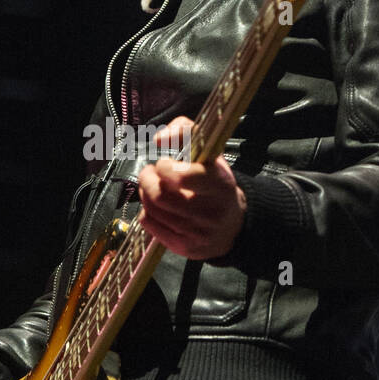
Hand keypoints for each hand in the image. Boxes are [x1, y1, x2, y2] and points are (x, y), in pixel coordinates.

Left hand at [136, 115, 246, 258]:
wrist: (233, 226)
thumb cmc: (216, 185)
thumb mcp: (210, 154)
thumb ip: (185, 132)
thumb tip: (160, 138)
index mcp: (220, 184)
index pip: (184, 177)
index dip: (165, 168)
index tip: (164, 163)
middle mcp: (210, 211)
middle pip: (160, 195)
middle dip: (147, 179)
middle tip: (149, 173)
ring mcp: (197, 233)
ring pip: (153, 209)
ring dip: (144, 193)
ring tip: (150, 186)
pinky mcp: (185, 247)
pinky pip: (150, 225)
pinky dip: (147, 211)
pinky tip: (155, 205)